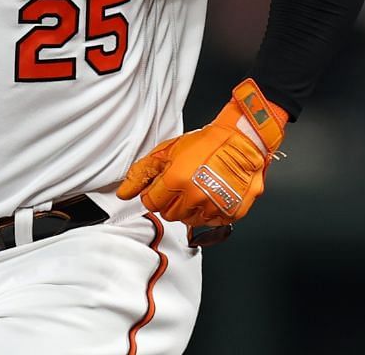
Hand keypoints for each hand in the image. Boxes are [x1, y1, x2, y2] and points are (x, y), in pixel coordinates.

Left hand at [116, 78, 286, 228]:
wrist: (241, 142)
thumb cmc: (204, 144)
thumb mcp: (166, 152)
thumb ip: (141, 173)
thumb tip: (123, 193)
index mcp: (176, 180)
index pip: (151, 204)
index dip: (153, 195)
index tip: (160, 189)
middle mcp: (196, 196)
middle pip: (169, 214)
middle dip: (169, 202)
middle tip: (179, 187)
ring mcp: (216, 206)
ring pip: (189, 221)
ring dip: (188, 209)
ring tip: (196, 189)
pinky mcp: (232, 213)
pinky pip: (211, 222)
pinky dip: (208, 213)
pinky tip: (210, 196)